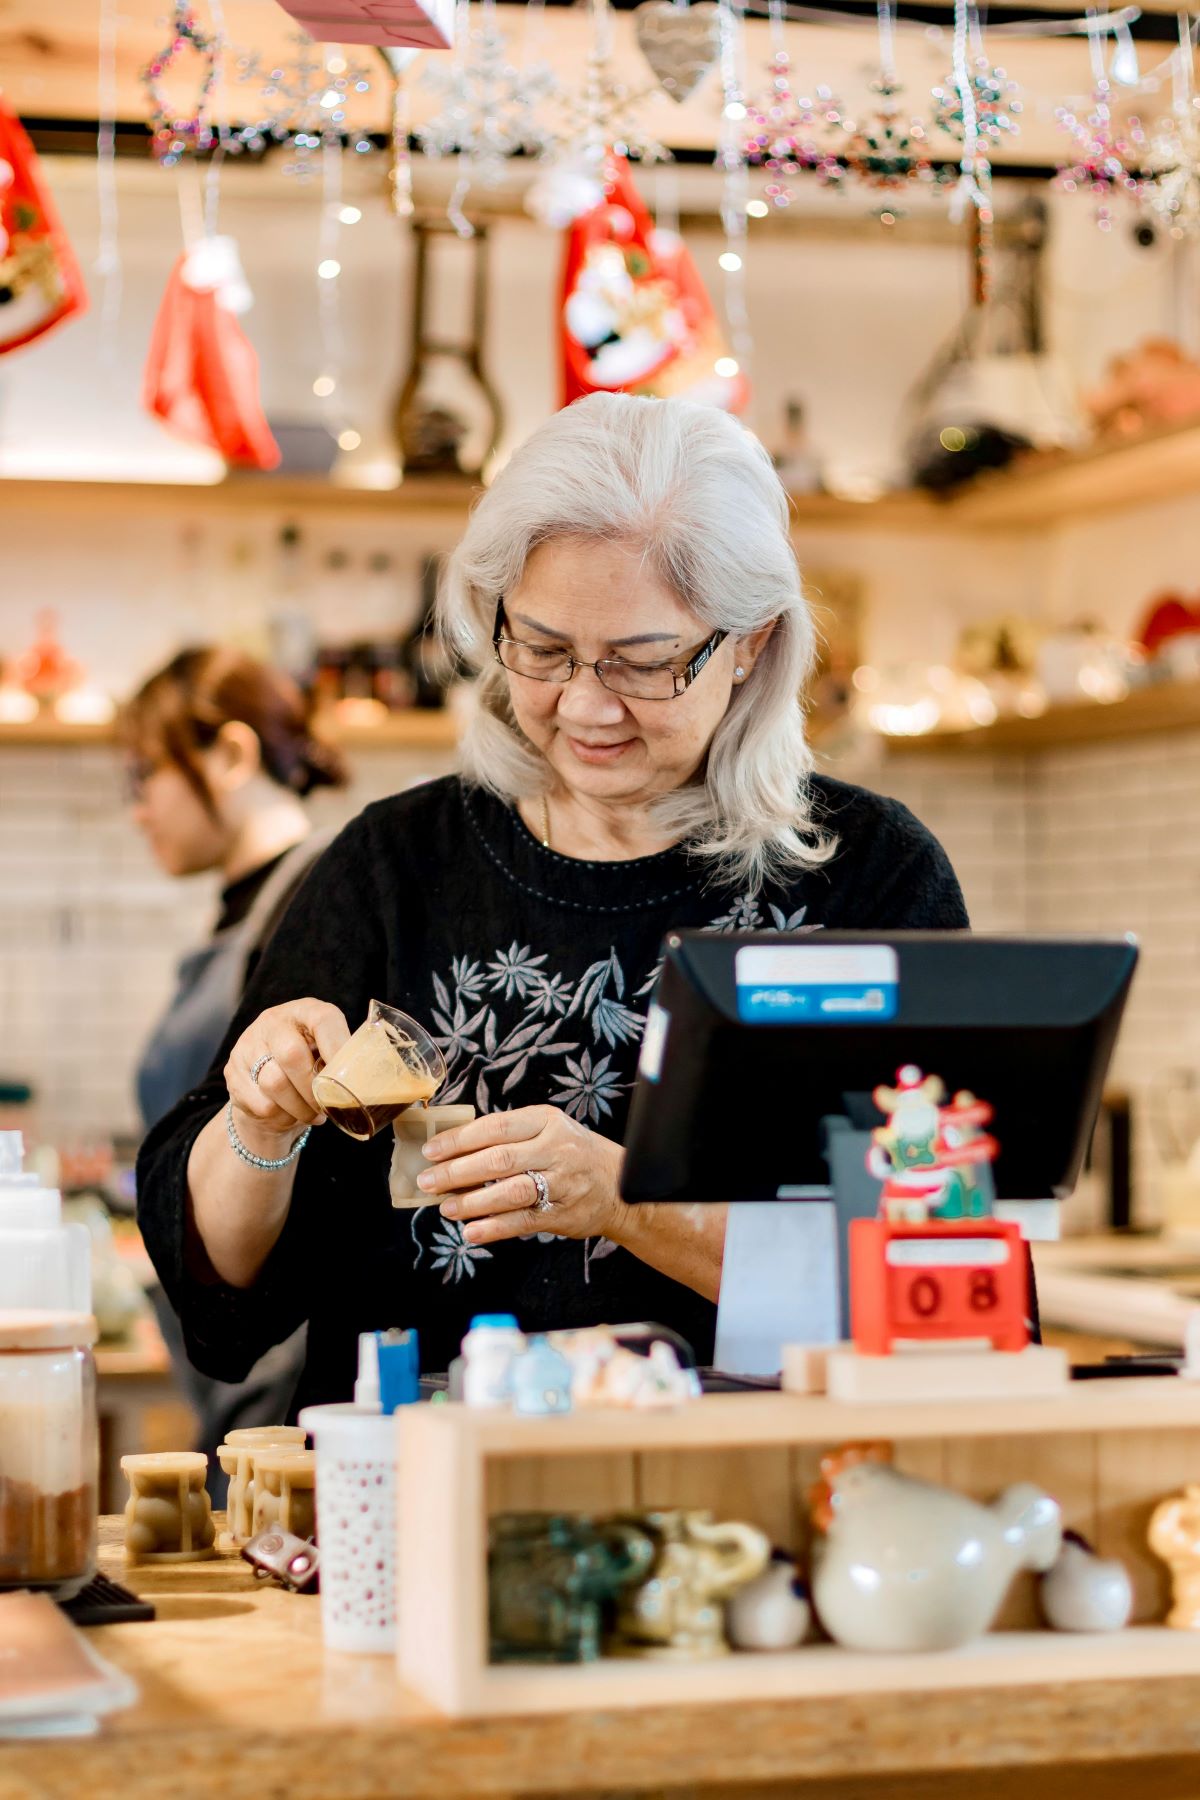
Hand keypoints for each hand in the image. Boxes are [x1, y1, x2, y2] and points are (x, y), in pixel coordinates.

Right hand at [224, 998, 349, 1154]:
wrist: (269, 1086)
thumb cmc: (310, 1066)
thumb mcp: (328, 1053)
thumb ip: (346, 1059)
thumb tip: (374, 1082)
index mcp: (305, 1010)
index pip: (323, 1019)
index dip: (338, 1049)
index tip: (349, 1078)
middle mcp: (273, 1022)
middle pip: (291, 1054)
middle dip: (314, 1089)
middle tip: (327, 1107)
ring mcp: (247, 1045)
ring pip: (274, 1083)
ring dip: (300, 1108)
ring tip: (313, 1115)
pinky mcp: (233, 1073)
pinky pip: (260, 1103)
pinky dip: (282, 1117)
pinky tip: (291, 1115)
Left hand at [416, 1105, 624, 1246]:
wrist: (621, 1184)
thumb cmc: (573, 1152)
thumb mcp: (548, 1130)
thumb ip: (509, 1136)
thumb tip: (453, 1149)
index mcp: (546, 1121)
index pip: (494, 1127)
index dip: (458, 1140)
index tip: (430, 1152)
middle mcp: (556, 1149)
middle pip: (498, 1159)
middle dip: (456, 1172)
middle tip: (428, 1181)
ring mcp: (562, 1182)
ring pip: (510, 1192)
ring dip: (472, 1202)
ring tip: (446, 1208)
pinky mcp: (563, 1213)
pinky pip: (523, 1222)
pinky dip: (494, 1228)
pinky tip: (471, 1232)